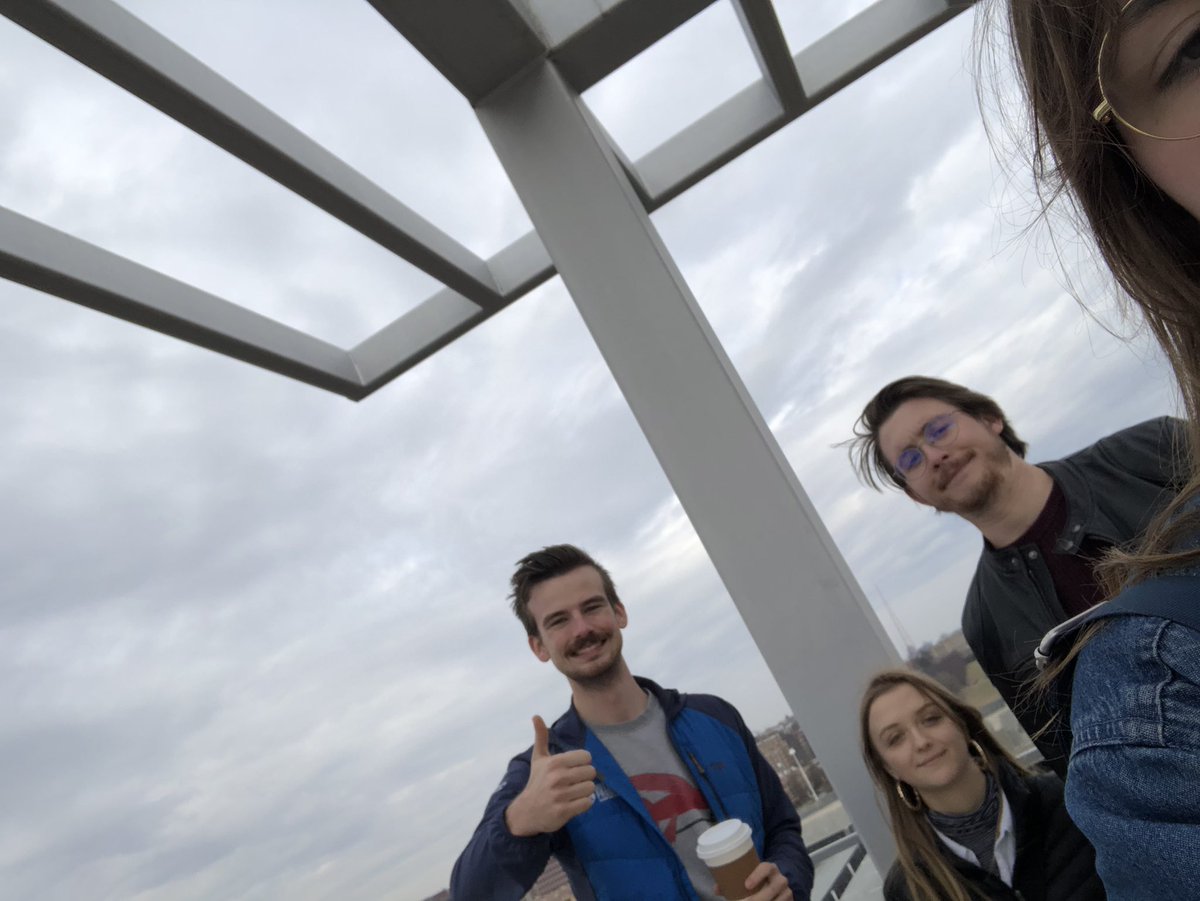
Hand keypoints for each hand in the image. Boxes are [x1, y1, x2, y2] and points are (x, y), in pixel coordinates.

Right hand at [505, 716, 596, 835]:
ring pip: (591, 788)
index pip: (586, 757)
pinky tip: (574, 802)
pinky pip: (588, 803)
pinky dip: (584, 803)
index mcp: (555, 762)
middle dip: (585, 777)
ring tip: (574, 792)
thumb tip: (536, 715)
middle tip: (575, 781)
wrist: (526, 811)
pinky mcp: (564, 811)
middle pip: (591, 772)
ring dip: (585, 791)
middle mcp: (558, 777)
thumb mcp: (538, 758)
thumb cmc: (536, 782)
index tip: (574, 768)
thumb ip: (541, 737)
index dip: (582, 763)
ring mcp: (561, 795)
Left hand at [733, 861, 791, 900]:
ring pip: (779, 900)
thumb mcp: (749, 876)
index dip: (757, 875)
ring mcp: (787, 892)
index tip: (746, 885)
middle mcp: (780, 879)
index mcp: (770, 868)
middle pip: (772, 889)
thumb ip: (733, 880)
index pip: (766, 867)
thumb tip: (717, 889)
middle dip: (758, 898)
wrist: (777, 881)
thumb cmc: (758, 879)